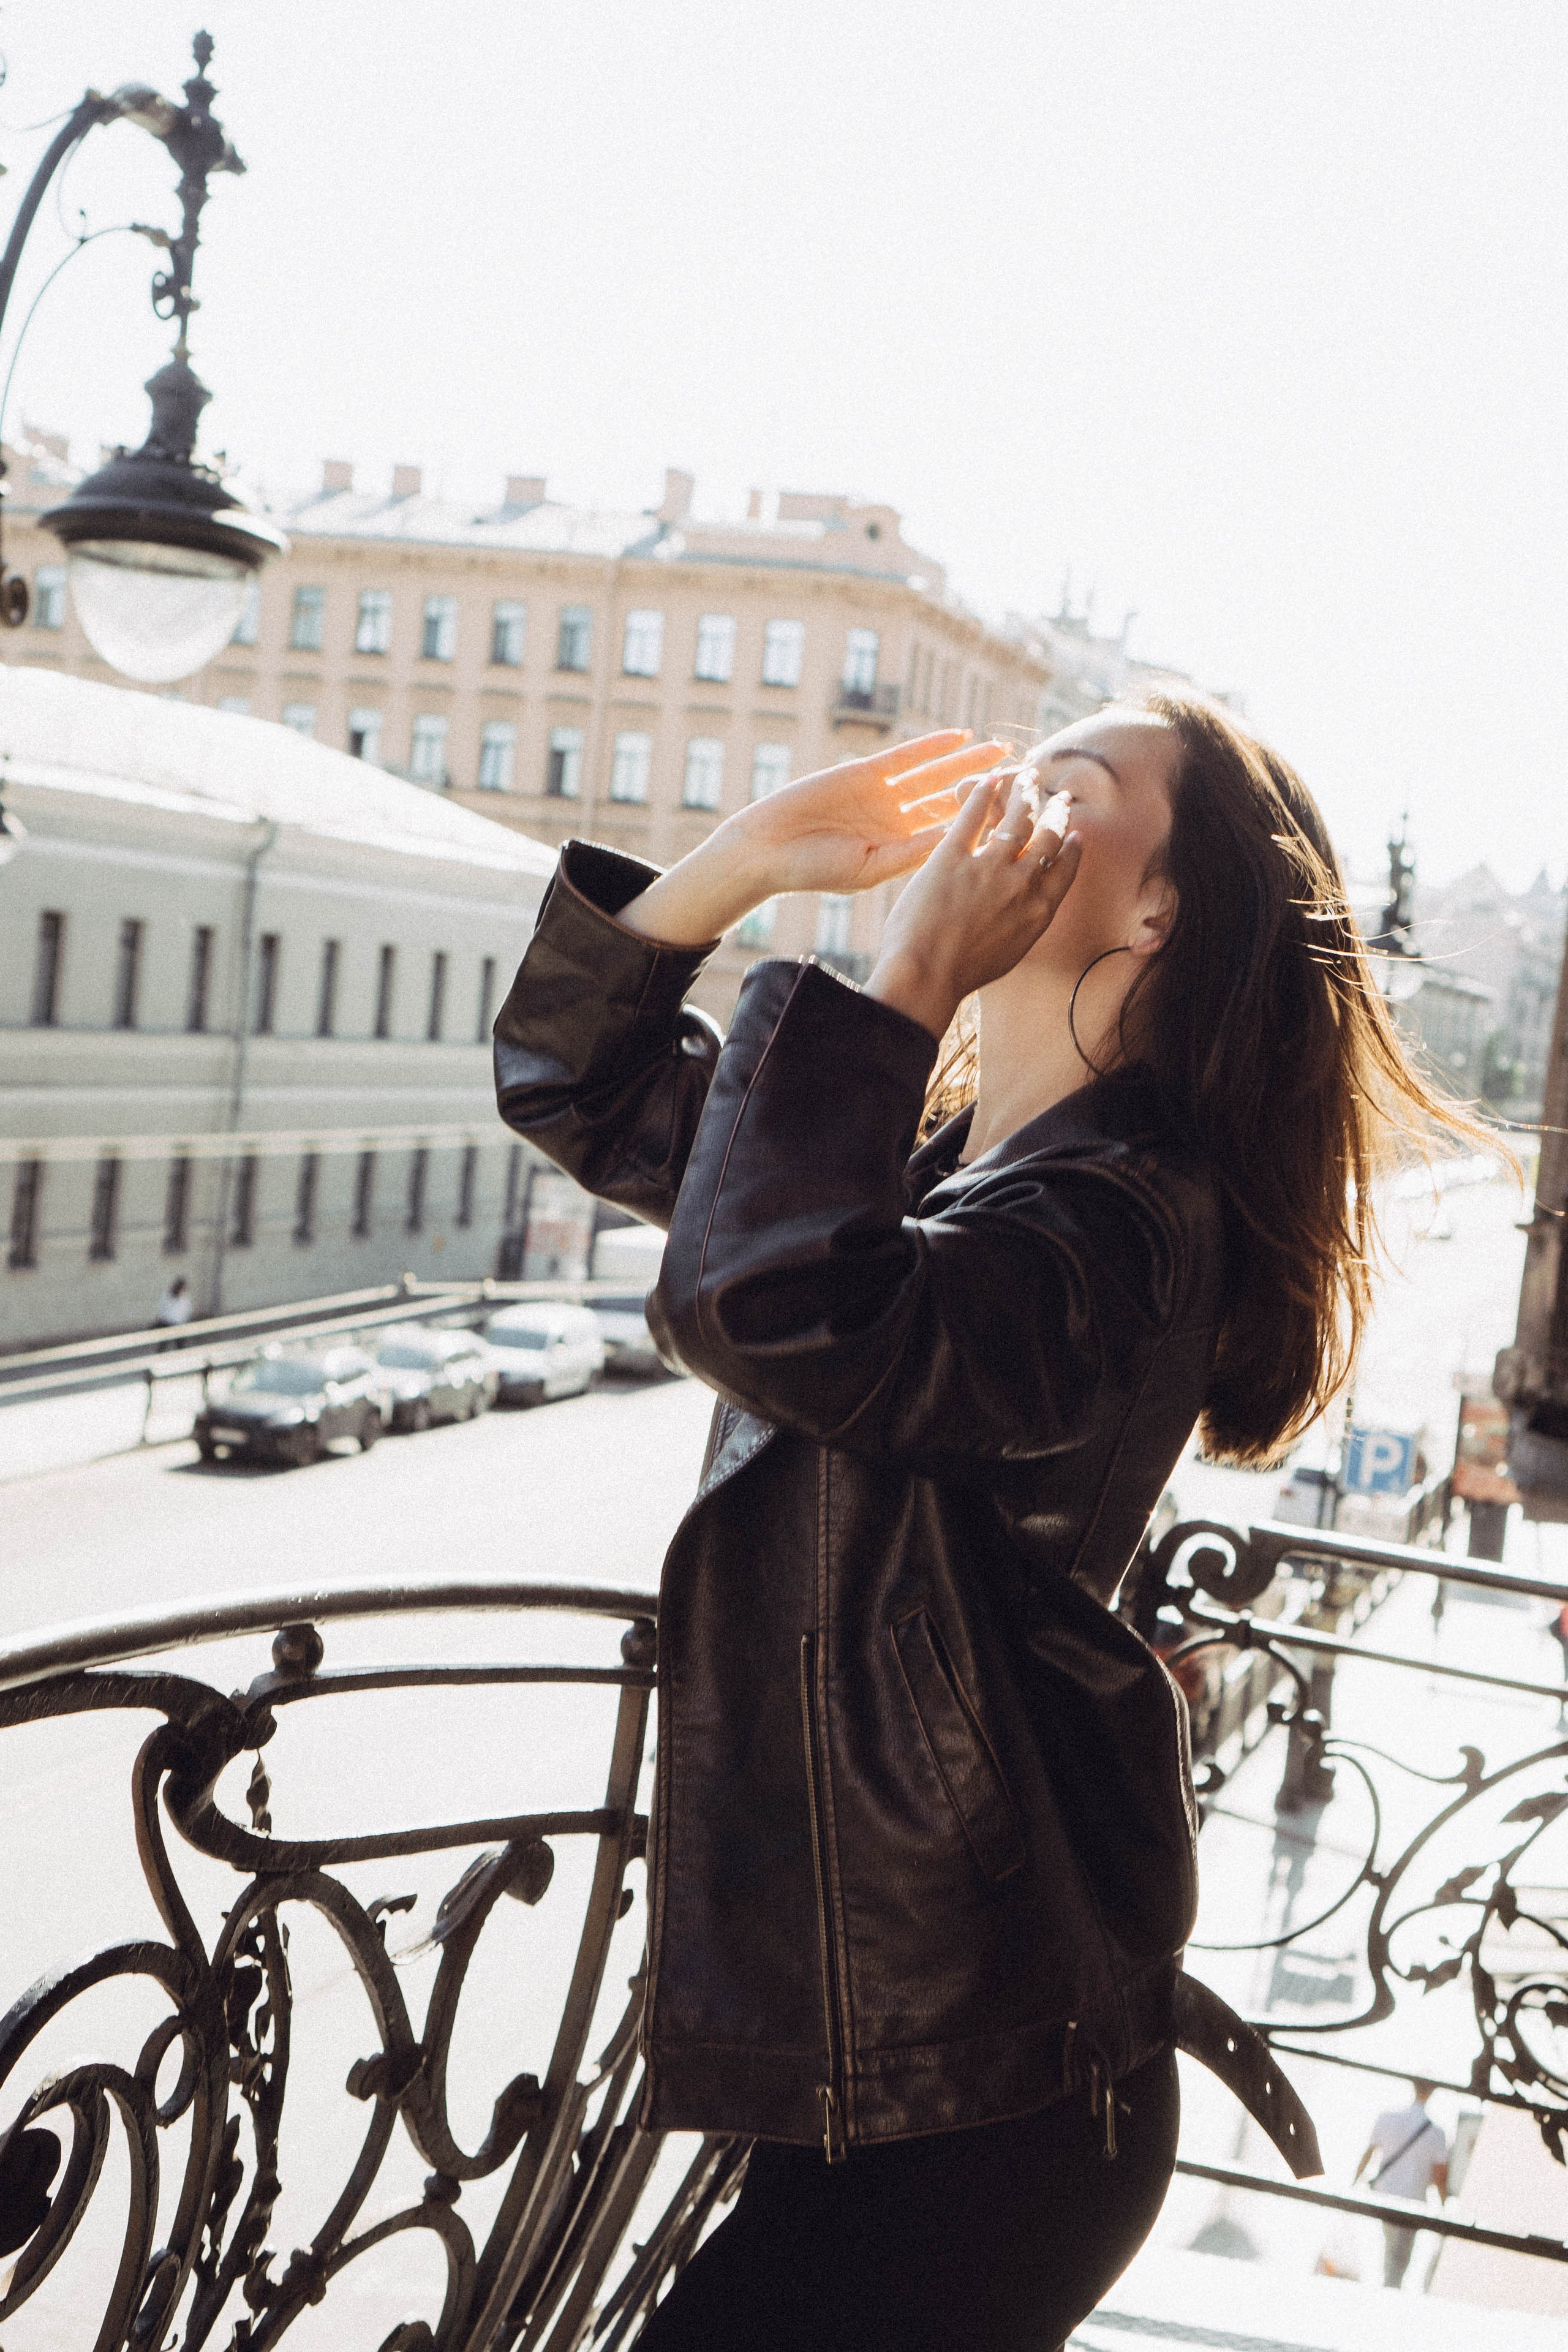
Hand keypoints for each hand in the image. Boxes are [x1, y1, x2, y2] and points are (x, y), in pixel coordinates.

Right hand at [735, 730, 1010, 896]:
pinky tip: (960, 735)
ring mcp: (884, 797)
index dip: (985, 828)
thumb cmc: (812, 871)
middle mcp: (899, 823)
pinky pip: (906, 757)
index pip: (953, 839)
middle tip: (1026, 781)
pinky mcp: (865, 772)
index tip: (1021, 822)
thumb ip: (911, 854)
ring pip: (936, 776)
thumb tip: (957, 843)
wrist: (766, 850)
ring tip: (1004, 751)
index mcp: (903, 853)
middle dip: (987, 792)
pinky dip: (932, 746)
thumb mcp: (869, 868)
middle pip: (953, 803)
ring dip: (968, 764)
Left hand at [864, 766, 1082, 1039]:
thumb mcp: (1009, 952)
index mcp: (1038, 911)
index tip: (1075, 834)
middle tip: (1059, 797)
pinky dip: (983, 793)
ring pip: (1017, 819)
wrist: (927, 976)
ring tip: (1027, 777)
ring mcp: (989, 867)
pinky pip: (973, 815)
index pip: (1065, 869)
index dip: (1072, 848)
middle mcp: (1021, 884)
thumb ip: (1023, 923)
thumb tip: (1025, 910)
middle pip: (1048, 837)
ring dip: (1026, 794)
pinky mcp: (952, 856)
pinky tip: (989, 779)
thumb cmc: (962, 974)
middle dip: (1056, 812)